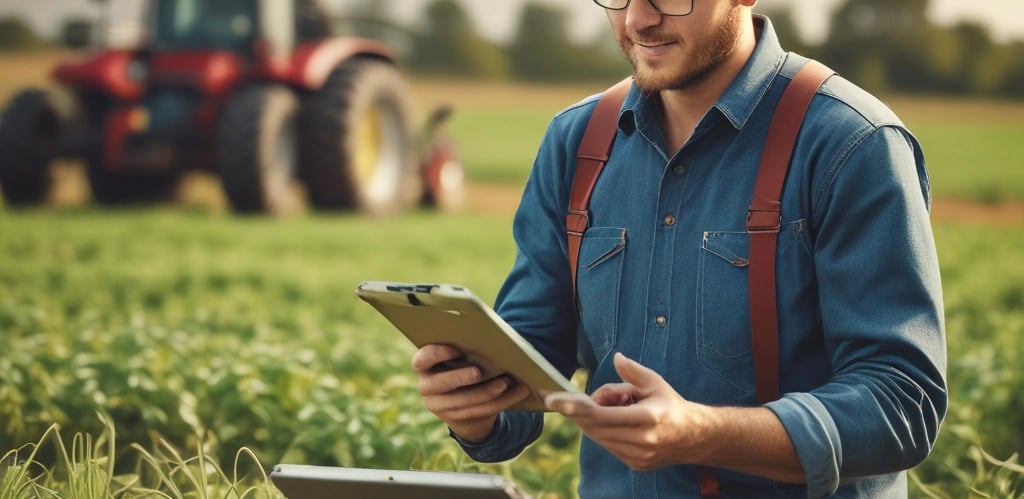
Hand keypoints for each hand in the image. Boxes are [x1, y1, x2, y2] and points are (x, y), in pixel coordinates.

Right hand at [411, 344, 529, 441]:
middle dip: (459, 378)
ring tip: (505, 381)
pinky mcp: (458, 418)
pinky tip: (518, 391)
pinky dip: (501, 401)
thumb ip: (466, 346)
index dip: (436, 354)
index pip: (422, 360)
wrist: (463, 394)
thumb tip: (490, 338)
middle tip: (479, 371)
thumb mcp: (461, 353)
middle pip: (439, 384)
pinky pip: (479, 412)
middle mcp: (427, 386)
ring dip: (485, 393)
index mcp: (424, 364)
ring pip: (462, 403)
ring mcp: (440, 405)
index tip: (456, 349)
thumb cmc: (464, 361)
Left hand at [545, 352, 716, 470]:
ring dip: (591, 420)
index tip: (554, 400)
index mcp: (648, 417)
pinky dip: (602, 431)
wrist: (694, 437)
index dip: (574, 407)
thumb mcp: (655, 382)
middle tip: (576, 397)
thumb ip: (633, 371)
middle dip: (580, 410)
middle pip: (594, 426)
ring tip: (610, 405)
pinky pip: (607, 445)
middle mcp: (642, 440)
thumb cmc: (671, 405)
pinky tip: (613, 419)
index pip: (601, 415)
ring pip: (598, 437)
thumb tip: (616, 357)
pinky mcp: (635, 464)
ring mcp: (638, 456)